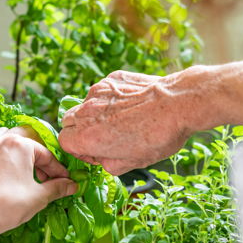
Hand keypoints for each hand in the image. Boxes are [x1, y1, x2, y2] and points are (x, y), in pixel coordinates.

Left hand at [0, 127, 75, 233]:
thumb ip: (57, 187)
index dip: (57, 170)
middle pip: (27, 141)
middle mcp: (2, 142)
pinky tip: (8, 175)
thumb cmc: (8, 205)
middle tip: (46, 177)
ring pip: (6, 139)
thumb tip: (71, 185)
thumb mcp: (39, 196)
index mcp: (20, 145)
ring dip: (19, 150)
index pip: (46, 155)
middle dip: (39, 158)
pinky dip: (3, 158)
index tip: (64, 181)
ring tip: (26, 168)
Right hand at [59, 68, 214, 174]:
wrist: (178, 104)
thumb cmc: (157, 137)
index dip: (79, 150)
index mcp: (88, 136)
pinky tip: (131, 104)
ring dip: (95, 113)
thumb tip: (103, 158)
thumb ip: (108, 164)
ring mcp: (98, 91)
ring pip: (85, 104)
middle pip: (68, 121)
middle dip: (80, 130)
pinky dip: (111, 98)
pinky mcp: (112, 78)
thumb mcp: (132, 163)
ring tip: (121, 119)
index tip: (97, 152)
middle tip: (103, 136)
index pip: (64, 142)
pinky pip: (103, 90)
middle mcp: (87, 111)